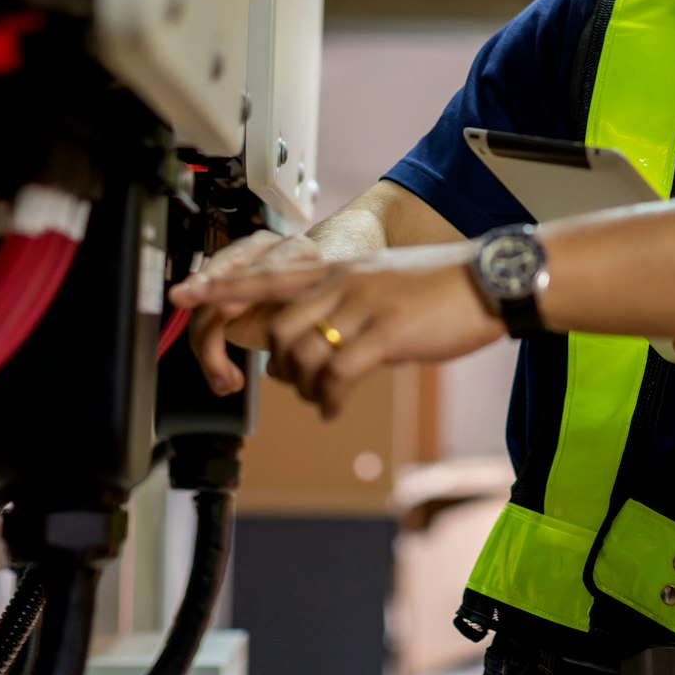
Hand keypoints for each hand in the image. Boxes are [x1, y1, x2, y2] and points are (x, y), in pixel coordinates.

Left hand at [173, 243, 504, 417]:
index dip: (224, 286)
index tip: (185, 294)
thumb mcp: (382, 282)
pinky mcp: (386, 333)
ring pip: (304, 352)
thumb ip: (344, 299)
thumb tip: (316, 332)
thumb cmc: (440, 286)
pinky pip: (338, 374)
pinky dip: (328, 399)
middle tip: (296, 386)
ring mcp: (364, 305)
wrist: (489, 280)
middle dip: (278, 366)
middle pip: (279, 327)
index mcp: (340, 267)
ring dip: (303, 386)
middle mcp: (344, 281)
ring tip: (320, 398)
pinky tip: (333, 407)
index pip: (269, 274)